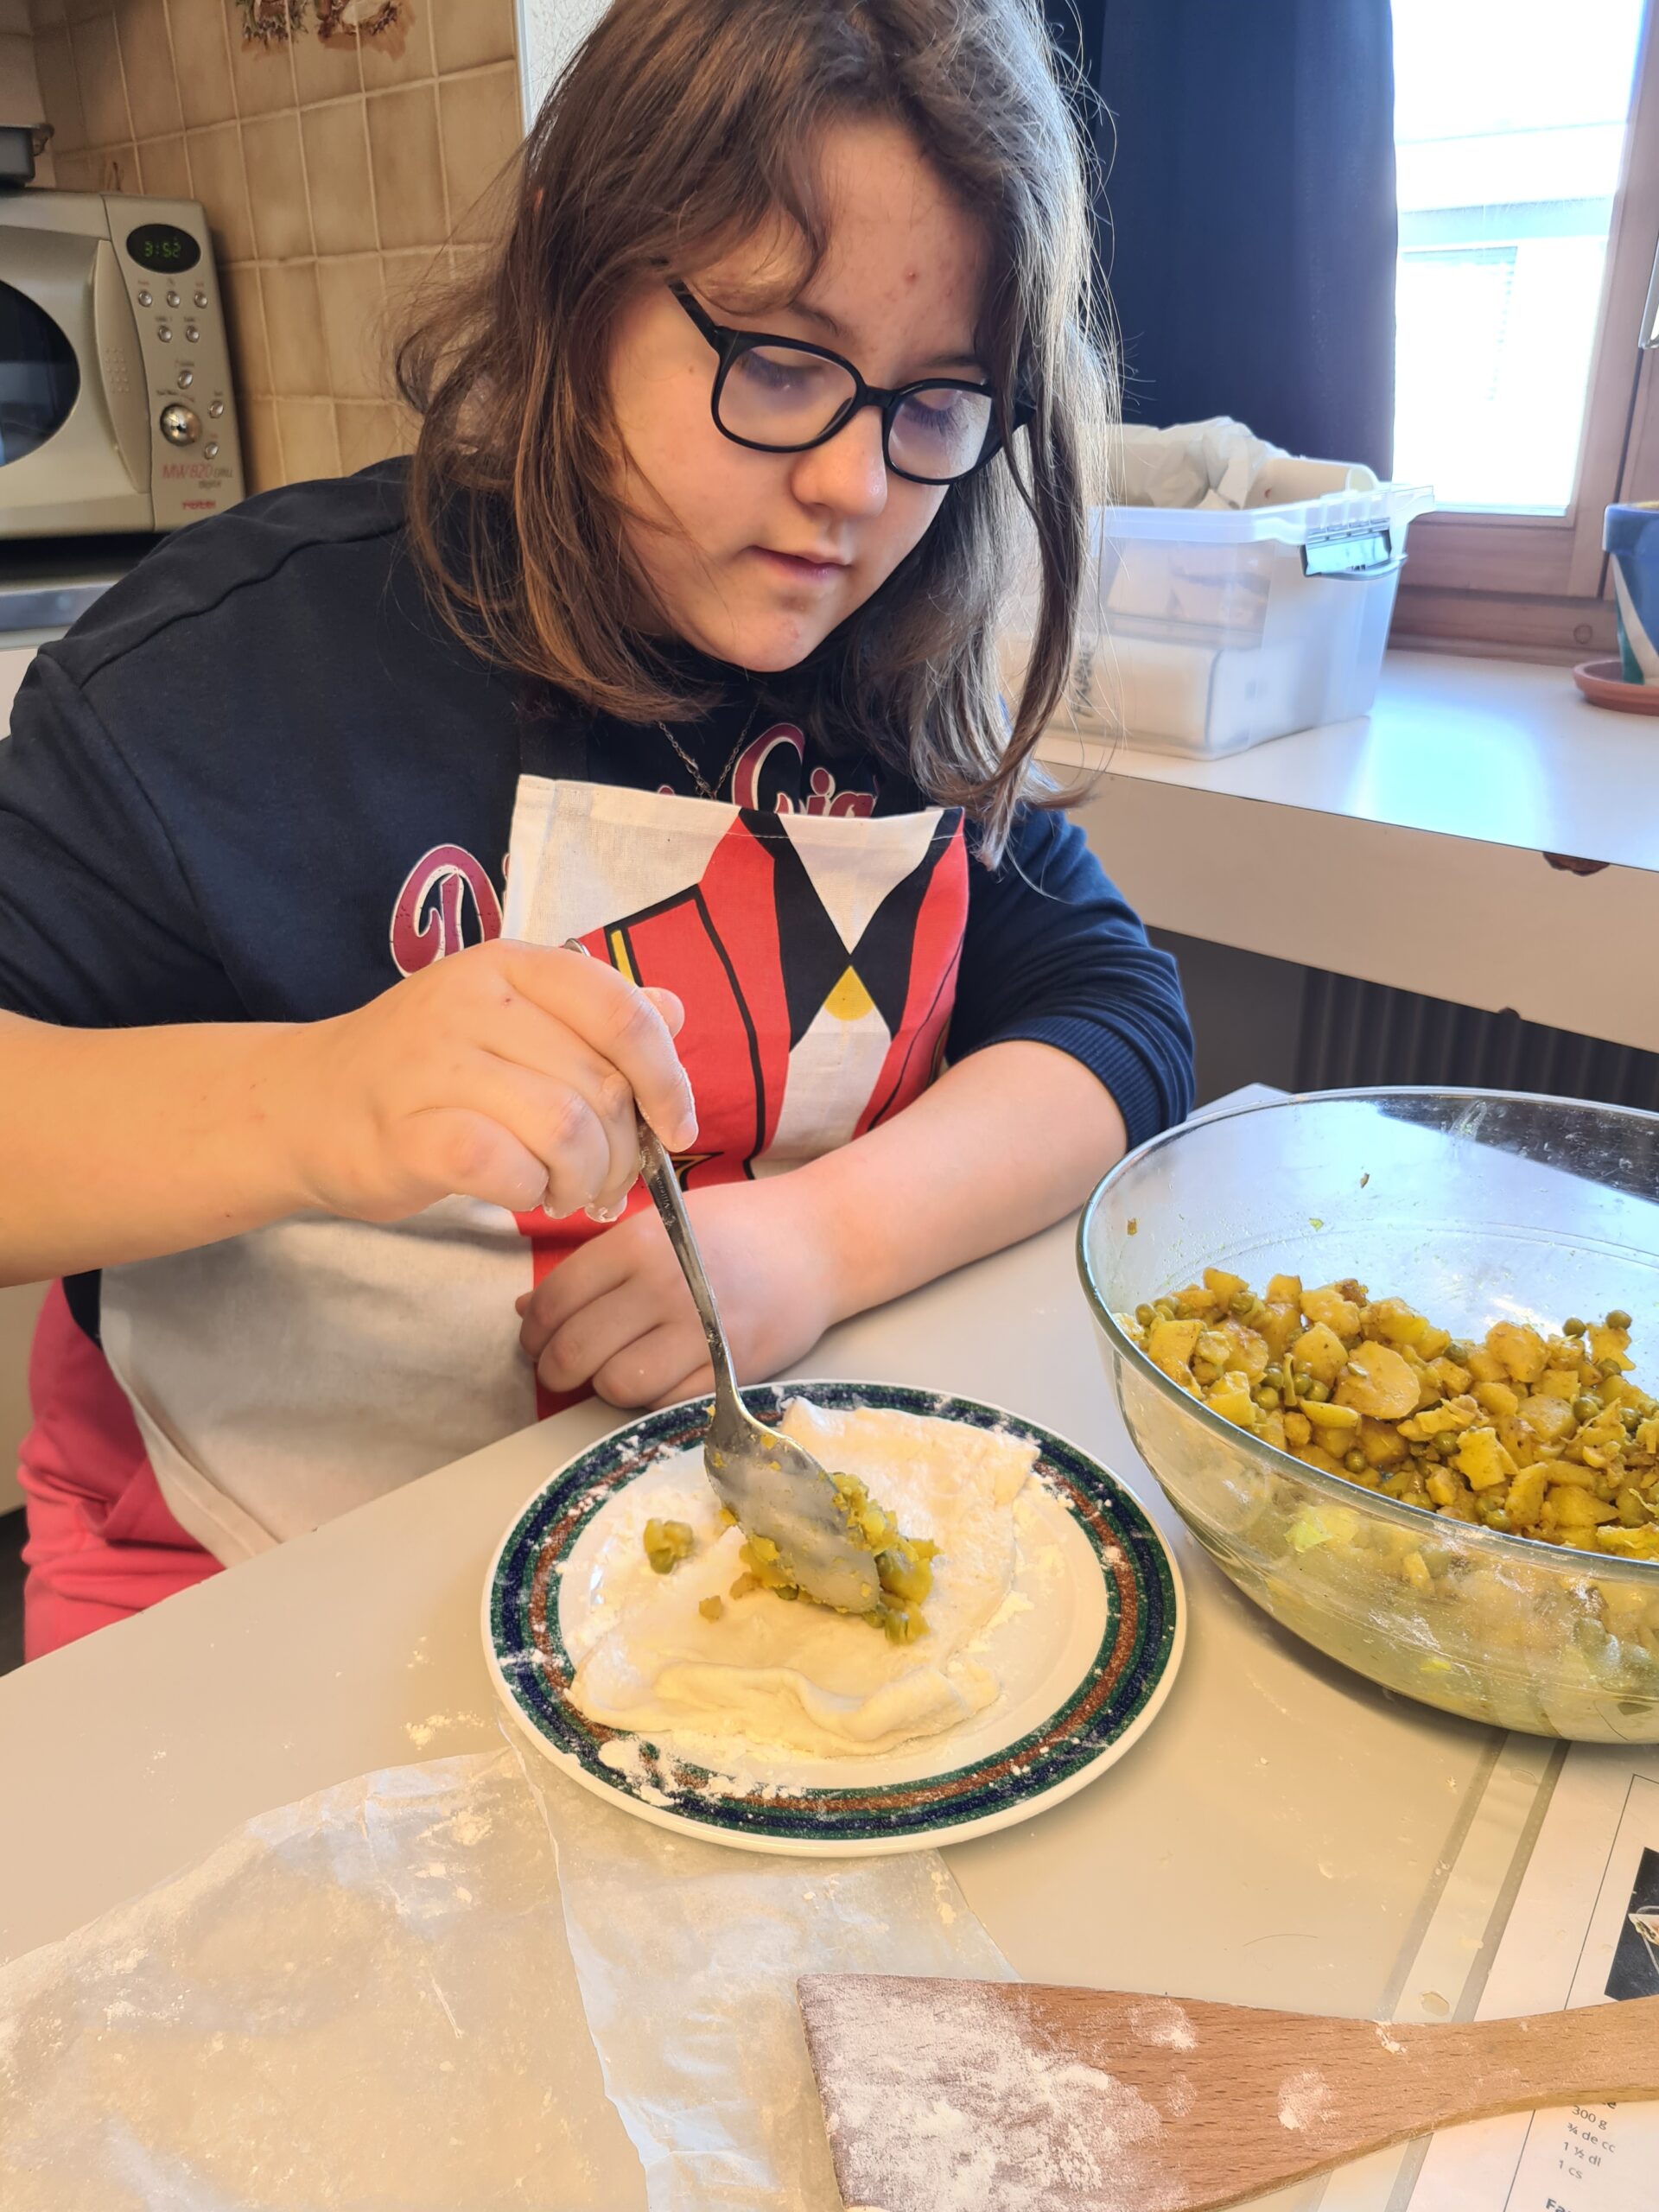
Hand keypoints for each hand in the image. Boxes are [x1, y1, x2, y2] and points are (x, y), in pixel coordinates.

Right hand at [269, 940, 696, 1224]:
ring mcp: (434, 1062)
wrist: (306, 1105)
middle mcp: (474, 1000)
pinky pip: (507, 1166)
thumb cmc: (424, 1071)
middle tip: (607, 1182)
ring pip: (565, 1128)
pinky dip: (531, 1191)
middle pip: (602, 1084)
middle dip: (624, 1152)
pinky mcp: (406, 1130)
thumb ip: (592, 1019)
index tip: (676, 1129)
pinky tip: (523, 1194)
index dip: (668, 1078)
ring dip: (583, 1179)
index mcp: (512, 965)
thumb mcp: (512, 1025)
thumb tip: (674, 1010)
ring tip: (564, 1192)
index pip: (622, 1013)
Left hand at [516, 1175, 844, 1409]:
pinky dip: (649, 1400)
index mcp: (638, 1243)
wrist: (821, 1241)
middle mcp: (664, 1287)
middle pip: (577, 1351)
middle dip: (555, 1369)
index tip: (535, 1339)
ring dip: (604, 1386)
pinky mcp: (732, 1367)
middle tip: (559, 1368)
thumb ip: (596, 1267)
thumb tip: (530, 1312)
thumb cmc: (736, 1227)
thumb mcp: (661, 1226)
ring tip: (612, 1371)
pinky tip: (654, 1379)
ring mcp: (701, 1331)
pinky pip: (665, 1403)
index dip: (534, 1330)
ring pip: (617, 1385)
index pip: (557, 1300)